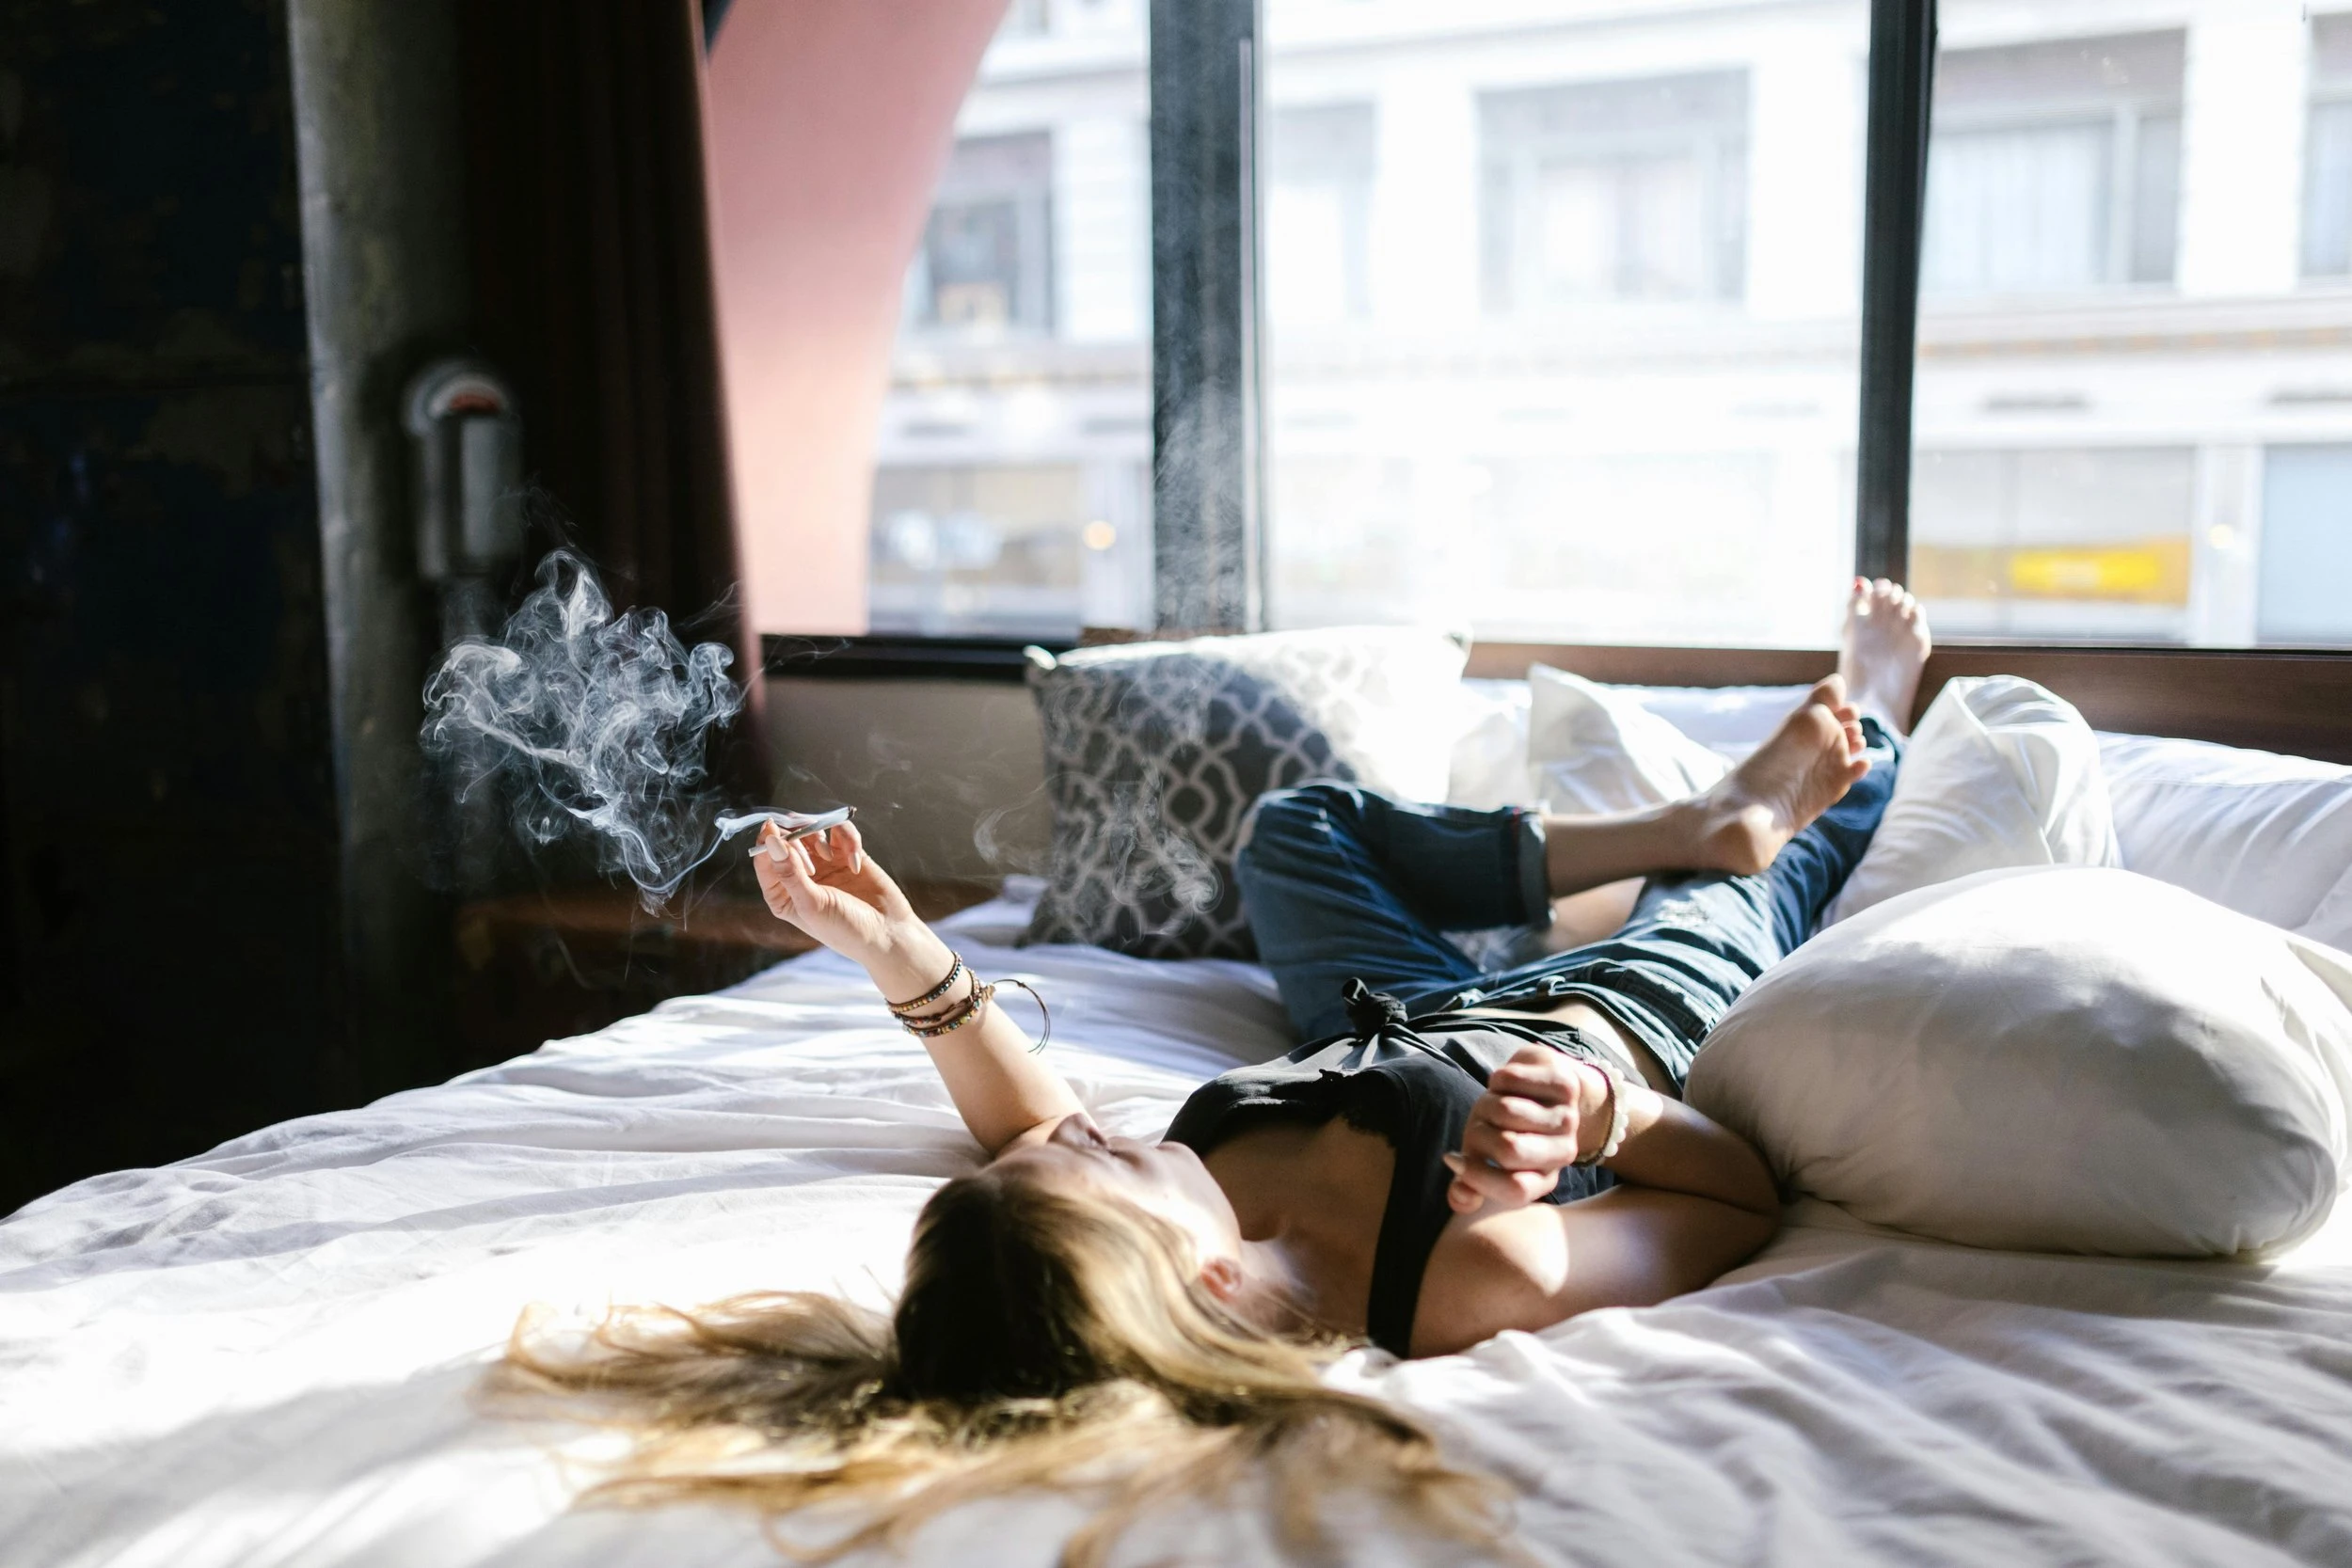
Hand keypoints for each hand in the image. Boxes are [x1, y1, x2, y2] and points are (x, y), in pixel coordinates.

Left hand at [751, 819, 930, 981]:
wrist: (889, 934)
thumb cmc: (846, 929)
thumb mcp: (813, 905)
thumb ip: (790, 873)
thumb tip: (771, 842)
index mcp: (782, 894)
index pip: (765, 859)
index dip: (767, 841)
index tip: (772, 828)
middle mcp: (800, 876)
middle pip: (787, 838)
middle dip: (797, 838)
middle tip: (815, 853)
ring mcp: (824, 863)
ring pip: (812, 829)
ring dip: (820, 834)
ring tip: (832, 856)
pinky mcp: (848, 854)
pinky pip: (841, 831)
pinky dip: (848, 838)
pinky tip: (855, 862)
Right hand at [1443, 1044, 1611, 1213]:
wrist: (1544, 1089)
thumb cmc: (1506, 1129)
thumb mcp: (1485, 1159)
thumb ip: (1468, 1185)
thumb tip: (1463, 1196)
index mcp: (1544, 1178)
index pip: (1515, 1189)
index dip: (1477, 1176)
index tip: (1453, 1159)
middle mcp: (1563, 1152)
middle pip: (1508, 1149)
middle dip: (1477, 1133)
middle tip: (1477, 1124)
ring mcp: (1568, 1118)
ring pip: (1507, 1111)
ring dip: (1487, 1102)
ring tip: (1493, 1103)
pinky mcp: (1566, 1086)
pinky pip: (1513, 1080)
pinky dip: (1496, 1080)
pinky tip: (1506, 1085)